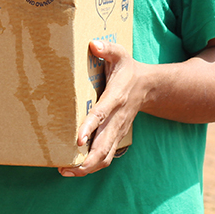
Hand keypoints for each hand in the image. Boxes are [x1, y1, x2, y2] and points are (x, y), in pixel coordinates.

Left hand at [59, 39, 143, 176]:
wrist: (148, 87)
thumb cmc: (128, 69)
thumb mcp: (120, 54)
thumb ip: (108, 48)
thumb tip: (93, 44)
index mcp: (116, 97)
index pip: (102, 114)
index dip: (90, 127)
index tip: (78, 140)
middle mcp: (117, 118)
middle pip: (104, 145)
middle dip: (87, 160)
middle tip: (66, 167)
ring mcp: (118, 130)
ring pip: (105, 155)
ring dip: (87, 167)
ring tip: (66, 171)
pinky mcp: (116, 136)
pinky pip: (106, 156)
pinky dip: (92, 165)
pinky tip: (75, 168)